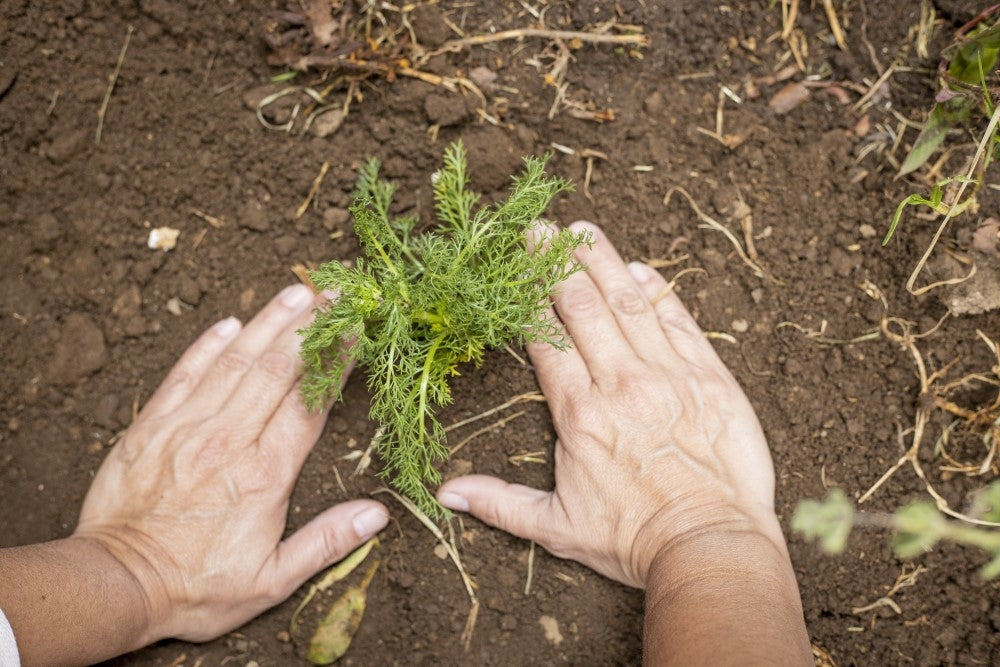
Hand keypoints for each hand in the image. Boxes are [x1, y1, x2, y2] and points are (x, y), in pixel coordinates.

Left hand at [74, 284, 388, 643]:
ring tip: (297, 291)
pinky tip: (229, 323)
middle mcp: (227, 442)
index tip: (357, 331)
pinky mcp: (150, 427)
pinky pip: (183, 374)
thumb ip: (325, 543)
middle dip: (310, 327)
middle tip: (335, 293)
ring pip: (234, 362)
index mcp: (264, 476)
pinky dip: (207, 346)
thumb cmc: (198, 587)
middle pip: (276, 370)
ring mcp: (186, 429)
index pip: (309, 404)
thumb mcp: (272, 581)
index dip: (336, 363)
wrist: (119, 585)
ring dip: (268, 322)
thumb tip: (375, 515)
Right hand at [436, 222, 783, 587]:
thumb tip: (445, 494)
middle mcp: (622, 384)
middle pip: (584, 306)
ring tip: (583, 231)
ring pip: (630, 303)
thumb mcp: (556, 529)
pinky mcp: (710, 378)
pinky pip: (680, 322)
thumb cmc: (633, 541)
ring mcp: (669, 375)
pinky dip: (659, 293)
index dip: (527, 298)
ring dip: (604, 261)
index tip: (514, 266)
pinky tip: (641, 271)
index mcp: (579, 414)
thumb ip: (499, 503)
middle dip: (557, 263)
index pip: (546, 338)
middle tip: (541, 229)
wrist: (711, 547)